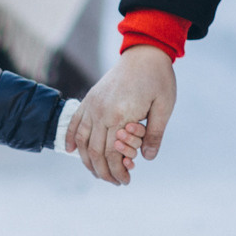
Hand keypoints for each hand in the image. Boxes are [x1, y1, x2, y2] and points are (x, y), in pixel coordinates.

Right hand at [69, 46, 175, 184]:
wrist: (145, 52)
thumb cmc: (158, 79)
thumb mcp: (164, 107)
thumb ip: (155, 134)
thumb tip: (146, 159)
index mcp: (120, 115)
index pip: (112, 154)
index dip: (117, 171)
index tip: (126, 181)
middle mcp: (101, 111)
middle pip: (95, 152)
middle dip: (104, 172)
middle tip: (116, 182)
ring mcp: (92, 105)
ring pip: (82, 141)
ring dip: (87, 161)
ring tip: (98, 173)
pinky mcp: (90, 99)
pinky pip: (75, 122)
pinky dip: (71, 138)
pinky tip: (71, 151)